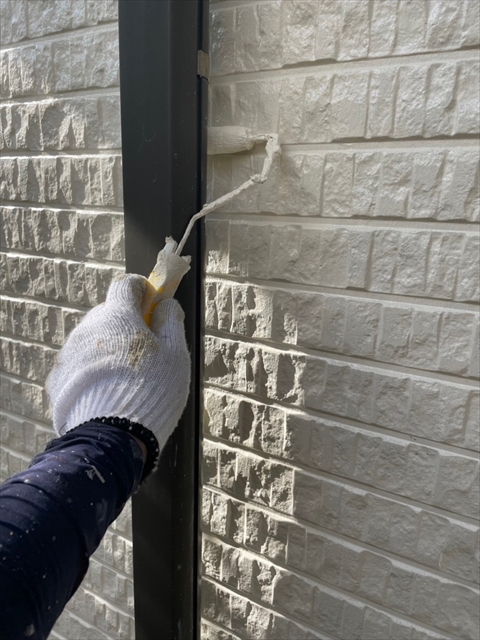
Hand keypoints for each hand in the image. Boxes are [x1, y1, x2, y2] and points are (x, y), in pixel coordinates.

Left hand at [46, 274, 190, 451]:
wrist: (112, 437)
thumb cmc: (151, 390)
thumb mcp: (174, 353)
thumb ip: (171, 321)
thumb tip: (165, 304)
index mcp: (117, 316)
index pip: (126, 285)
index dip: (142, 290)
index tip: (152, 303)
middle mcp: (87, 328)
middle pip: (108, 314)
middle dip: (126, 324)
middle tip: (146, 349)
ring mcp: (69, 353)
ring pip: (93, 340)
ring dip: (109, 349)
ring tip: (126, 379)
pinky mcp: (58, 378)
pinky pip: (79, 365)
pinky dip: (93, 371)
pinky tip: (108, 392)